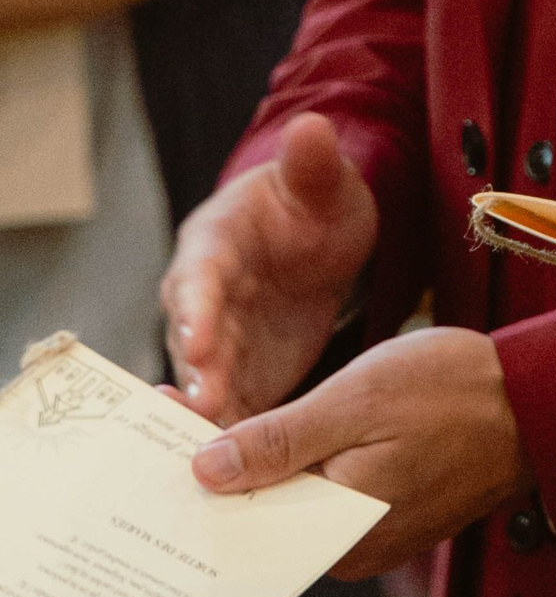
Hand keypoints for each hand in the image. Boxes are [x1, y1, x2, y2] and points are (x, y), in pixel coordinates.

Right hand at [163, 111, 379, 424]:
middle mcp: (206, 297)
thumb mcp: (320, 180)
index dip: (197, 305)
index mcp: (214, 243)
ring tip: (217, 447)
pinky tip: (248, 469)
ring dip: (214, 410)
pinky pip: (236, 405)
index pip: (199, 274)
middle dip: (198, 372)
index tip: (200, 335)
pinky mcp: (247, 372)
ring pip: (208, 379)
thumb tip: (310, 127)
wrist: (321, 235)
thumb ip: (313, 163)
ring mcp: (223, 339)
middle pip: (193, 338)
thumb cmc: (312, 201)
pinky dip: (240, 432)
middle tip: (204, 406)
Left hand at [188, 327, 526, 581]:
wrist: (543, 399)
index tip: (158, 425)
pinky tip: (279, 433)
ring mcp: (373, 537)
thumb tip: (206, 471)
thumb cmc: (456, 390)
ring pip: (294, 504)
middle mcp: (351, 551)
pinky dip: (299, 467)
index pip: (245, 514)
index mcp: (338, 530)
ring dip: (258, 465)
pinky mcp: (390, 517)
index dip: (196, 471)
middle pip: (265, 513)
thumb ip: (281, 440)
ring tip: (214, 420)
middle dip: (219, 468)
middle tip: (175, 415)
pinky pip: (326, 499)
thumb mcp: (358, 400)